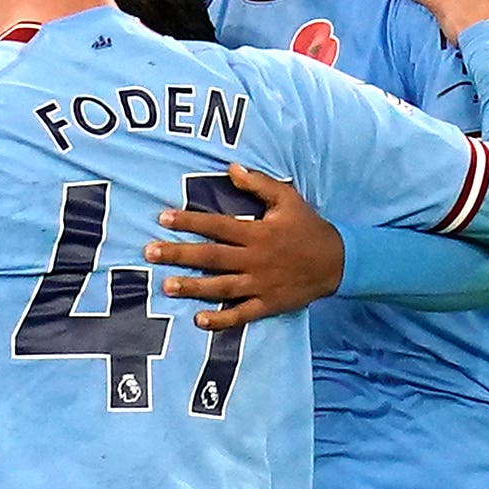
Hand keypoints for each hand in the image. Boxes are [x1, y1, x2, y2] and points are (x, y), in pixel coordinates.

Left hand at [143, 164, 342, 330]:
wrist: (339, 262)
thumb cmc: (307, 227)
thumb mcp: (287, 199)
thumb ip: (258, 184)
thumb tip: (231, 168)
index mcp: (257, 233)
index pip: (217, 226)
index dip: (189, 221)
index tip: (163, 218)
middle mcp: (255, 259)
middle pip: (211, 257)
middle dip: (179, 254)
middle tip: (150, 252)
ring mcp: (261, 284)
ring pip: (221, 287)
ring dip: (193, 287)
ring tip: (166, 286)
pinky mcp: (268, 304)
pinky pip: (242, 314)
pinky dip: (222, 319)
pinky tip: (199, 320)